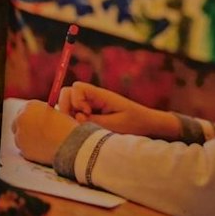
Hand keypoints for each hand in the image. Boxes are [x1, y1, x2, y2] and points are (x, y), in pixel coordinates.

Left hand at [13, 100, 76, 163]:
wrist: (73, 144)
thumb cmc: (69, 127)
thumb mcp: (57, 113)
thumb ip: (44, 114)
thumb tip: (40, 118)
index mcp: (30, 106)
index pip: (25, 110)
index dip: (32, 117)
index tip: (37, 122)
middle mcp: (21, 119)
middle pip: (18, 123)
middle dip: (26, 128)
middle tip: (37, 133)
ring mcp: (20, 135)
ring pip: (20, 137)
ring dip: (28, 139)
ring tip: (44, 143)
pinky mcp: (23, 149)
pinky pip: (25, 149)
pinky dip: (32, 150)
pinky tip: (44, 150)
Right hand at [57, 81, 173, 137]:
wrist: (147, 123)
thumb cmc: (134, 122)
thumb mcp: (114, 124)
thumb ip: (92, 121)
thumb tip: (75, 118)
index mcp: (99, 94)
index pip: (76, 88)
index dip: (75, 100)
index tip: (87, 113)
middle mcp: (92, 97)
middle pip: (67, 93)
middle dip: (67, 107)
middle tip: (81, 120)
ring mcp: (89, 103)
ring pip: (68, 103)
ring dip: (71, 114)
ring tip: (85, 125)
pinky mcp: (90, 112)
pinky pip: (74, 112)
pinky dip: (75, 120)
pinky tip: (87, 127)